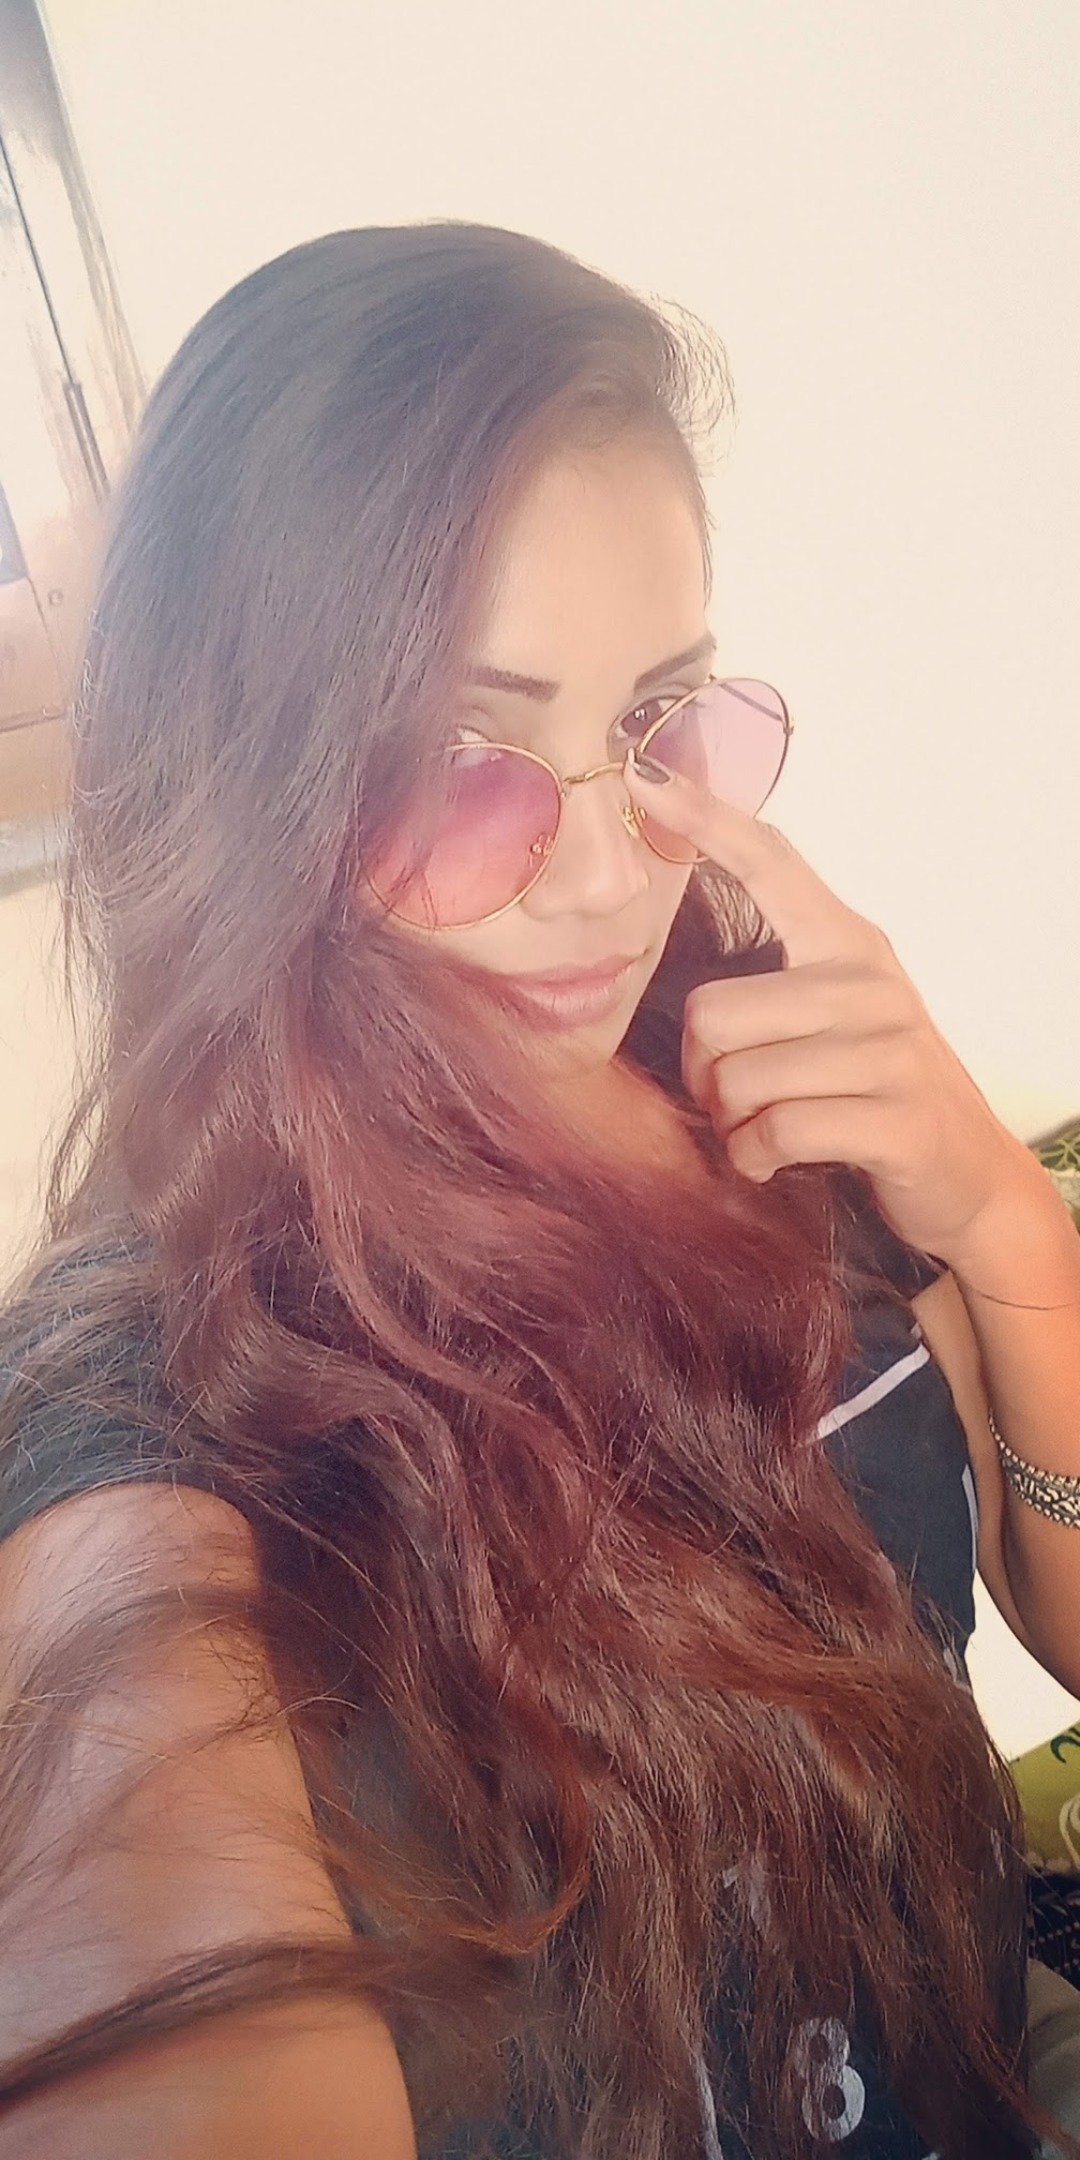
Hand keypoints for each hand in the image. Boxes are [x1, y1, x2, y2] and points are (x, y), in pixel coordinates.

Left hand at [624, 754, 1032, 1263]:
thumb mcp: (839, 1013)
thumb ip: (780, 975)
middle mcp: (870, 983)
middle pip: (712, 1013)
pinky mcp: (896, 1120)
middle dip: (702, 1076)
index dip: (706, 818)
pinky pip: (774, 1134)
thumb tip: (694, 955)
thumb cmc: (876, 1091)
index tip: (646, 774)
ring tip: (760, 1133)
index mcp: (849, 944)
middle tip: (731, 1102)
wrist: (967, 1174)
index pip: (771, 862)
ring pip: (738, 1082)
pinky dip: (755, 1160)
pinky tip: (772, 1163)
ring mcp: (889, 1050)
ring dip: (731, 1127)